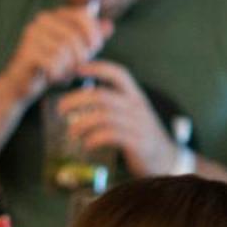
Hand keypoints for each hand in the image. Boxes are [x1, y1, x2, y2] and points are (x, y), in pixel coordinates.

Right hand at [3, 6, 111, 100]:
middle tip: (78, 67)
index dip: (94, 33)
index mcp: (55, 15)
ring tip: (65, 73)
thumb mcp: (77, 50)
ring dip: (69, 67)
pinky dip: (58, 74)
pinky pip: (53, 63)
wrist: (23, 83)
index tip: (95, 49)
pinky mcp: (26, 52)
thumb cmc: (53, 64)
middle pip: (74, 36)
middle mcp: (42, 20)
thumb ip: (92, 37)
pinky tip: (55, 78)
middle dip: (81, 55)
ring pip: (64, 51)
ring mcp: (32, 35)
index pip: (82, 15)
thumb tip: (110, 25)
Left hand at [60, 60, 176, 175]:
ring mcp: (138, 125)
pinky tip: (86, 144)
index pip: (118, 74)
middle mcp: (137, 107)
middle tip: (60, 108)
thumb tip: (79, 100)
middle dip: (77, 100)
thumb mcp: (132, 114)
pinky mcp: (137, 143)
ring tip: (72, 131)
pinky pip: (111, 136)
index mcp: (135, 96)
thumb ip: (112, 105)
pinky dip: (94, 139)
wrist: (167, 158)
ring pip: (104, 116)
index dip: (97, 68)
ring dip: (82, 123)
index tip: (76, 69)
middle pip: (103, 96)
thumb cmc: (141, 134)